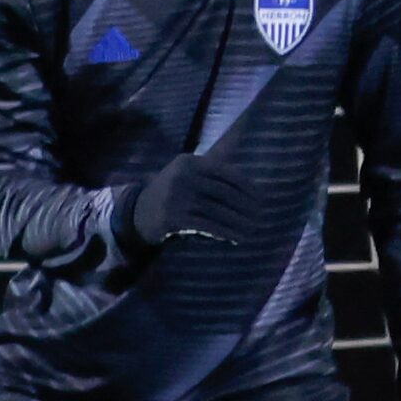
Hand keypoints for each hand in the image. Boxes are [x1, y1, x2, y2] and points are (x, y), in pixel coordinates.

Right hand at [124, 152, 259, 251]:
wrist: (139, 213)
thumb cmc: (174, 193)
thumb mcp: (189, 174)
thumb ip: (214, 169)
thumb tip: (248, 163)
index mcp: (189, 162)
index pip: (226, 172)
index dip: (247, 186)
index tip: (262, 199)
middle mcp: (182, 176)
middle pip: (223, 192)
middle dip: (245, 206)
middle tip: (260, 217)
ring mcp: (175, 197)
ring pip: (216, 210)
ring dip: (238, 222)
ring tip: (251, 230)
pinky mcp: (172, 217)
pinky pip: (206, 225)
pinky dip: (224, 232)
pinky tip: (235, 238)